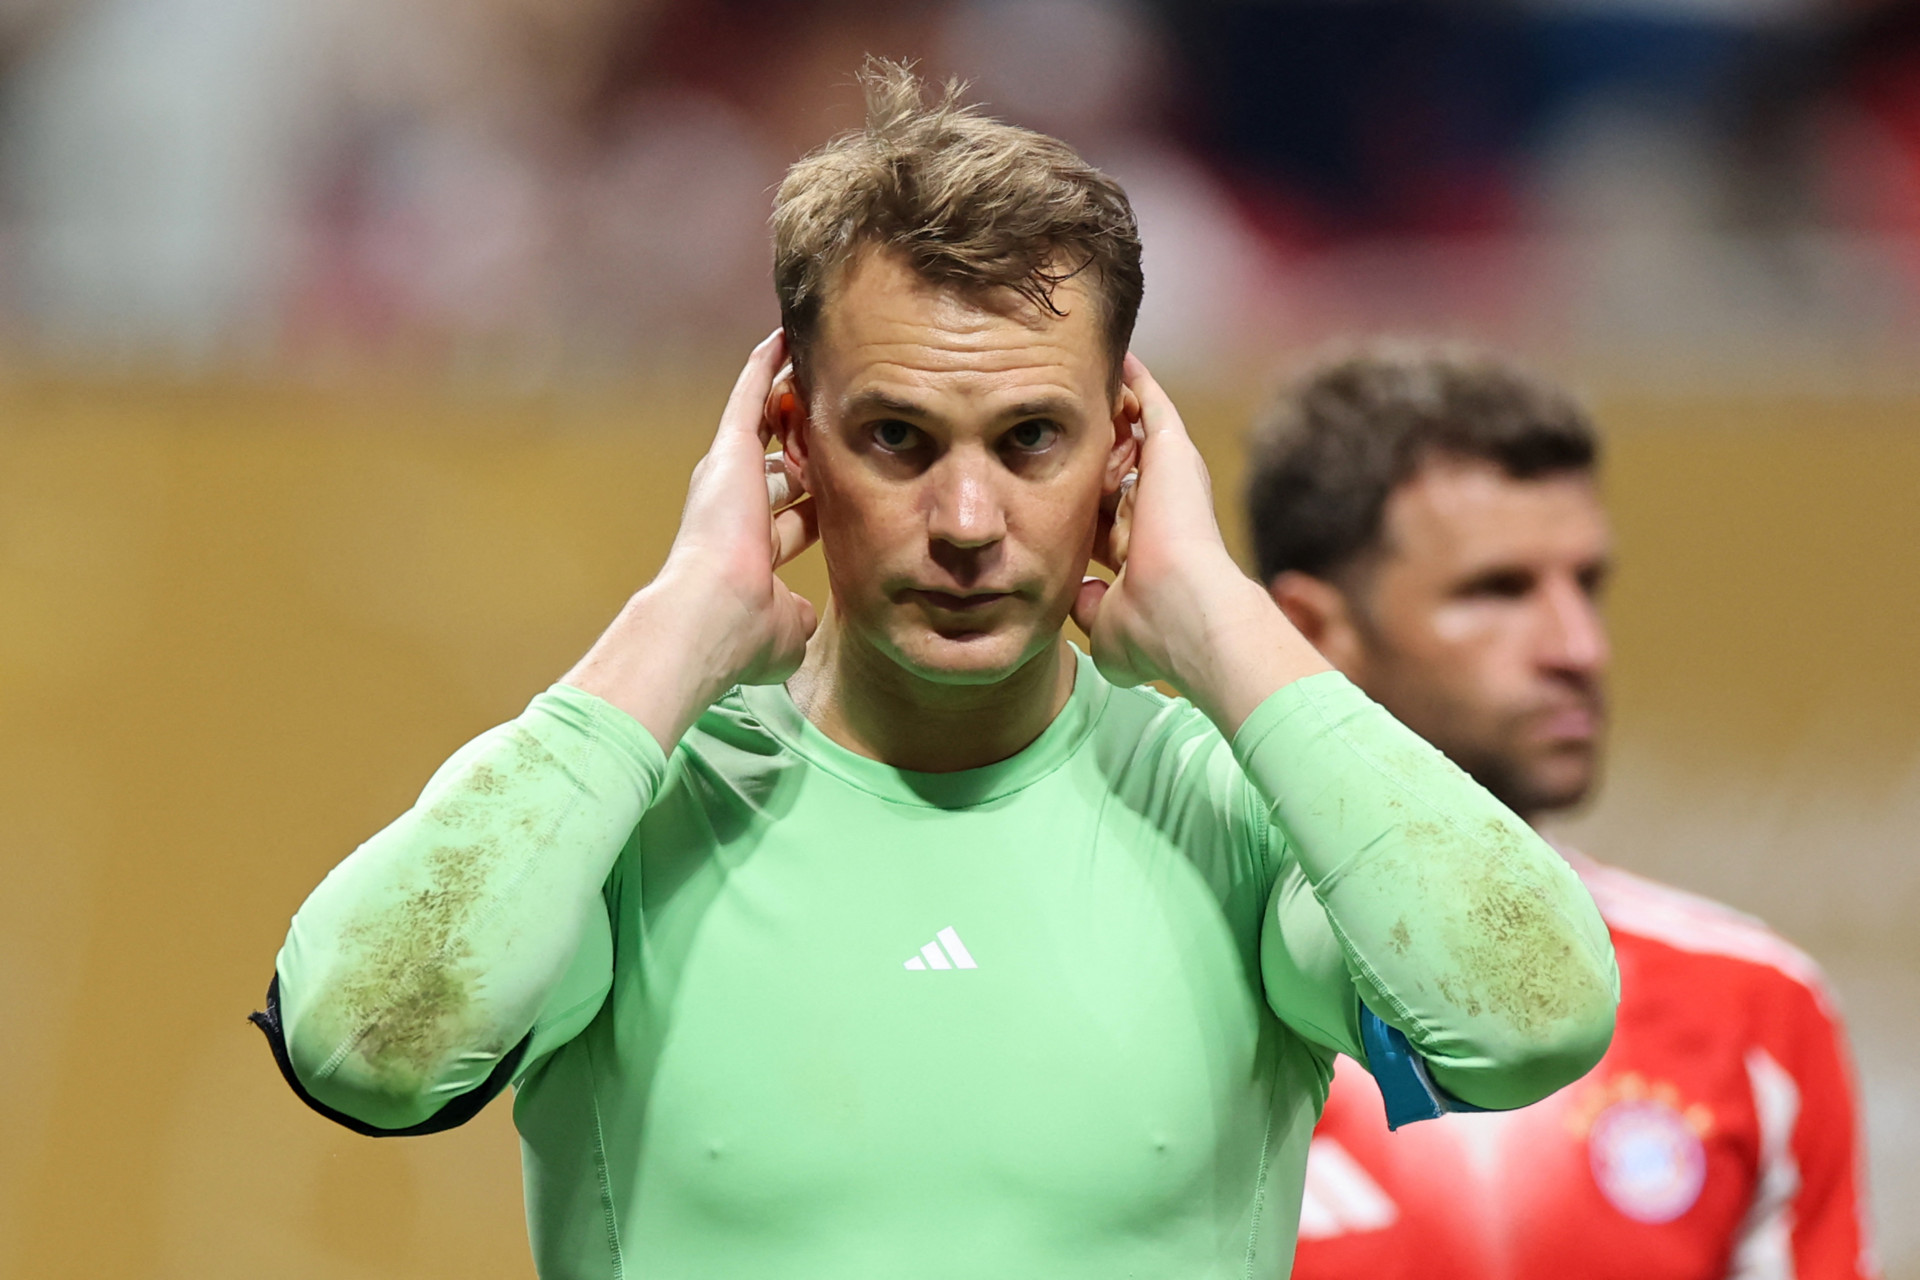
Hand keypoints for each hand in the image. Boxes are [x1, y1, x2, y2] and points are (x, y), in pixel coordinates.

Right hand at [564, 331, 820, 745]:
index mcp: (754, 552)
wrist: (715, 616)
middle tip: (835, 429)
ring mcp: (730, 476)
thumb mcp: (789, 628)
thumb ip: (801, 612)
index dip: (817, 506)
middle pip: (783, 471)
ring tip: (814, 369)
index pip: (792, 521)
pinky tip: (783, 340)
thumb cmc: (748, 632)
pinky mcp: (728, 449)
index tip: (841, 493)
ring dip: (790, 403)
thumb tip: (808, 616)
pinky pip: (750, 395)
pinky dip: (766, 368)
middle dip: (809, 455)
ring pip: (767, 428)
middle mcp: (737, 510)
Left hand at [1071, 355, 1328, 733]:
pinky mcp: (1174, 450)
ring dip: (1113, 406)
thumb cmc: (1152, 633)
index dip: (1080, 499)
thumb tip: (1079, 595)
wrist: (1187, 616)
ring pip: (1136, 430)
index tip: (1048, 483)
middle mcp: (1157, 508)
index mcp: (1140, 547)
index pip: (1105, 513)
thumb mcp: (1104, 625)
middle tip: (1063, 414)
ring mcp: (1168, 477)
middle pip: (1120, 465)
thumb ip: (1089, 607)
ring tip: (1081, 374)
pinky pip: (1150, 401)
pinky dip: (1133, 380)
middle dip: (1097, 446)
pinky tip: (1113, 355)